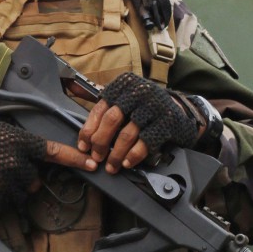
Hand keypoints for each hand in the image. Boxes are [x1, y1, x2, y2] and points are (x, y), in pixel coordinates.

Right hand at [0, 121, 95, 205]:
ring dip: (9, 188)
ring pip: (20, 192)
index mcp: (20, 143)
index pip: (54, 152)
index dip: (76, 159)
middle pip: (34, 178)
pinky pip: (5, 204)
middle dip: (21, 176)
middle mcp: (19, 165)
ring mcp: (8, 186)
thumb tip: (30, 150)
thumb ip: (16, 140)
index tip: (93, 165)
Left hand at [79, 72, 200, 173]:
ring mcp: (153, 106)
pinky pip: (145, 142)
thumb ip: (102, 98)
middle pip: (112, 120)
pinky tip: (128, 163)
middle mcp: (138, 92)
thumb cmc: (146, 107)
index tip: (83, 146)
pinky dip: (134, 155)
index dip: (89, 129)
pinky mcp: (166, 121)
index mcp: (124, 85)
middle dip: (101, 143)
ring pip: (127, 134)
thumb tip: (71, 87)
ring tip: (111, 166)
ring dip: (116, 154)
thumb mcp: (125, 96)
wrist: (181, 111)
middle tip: (96, 158)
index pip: (100, 108)